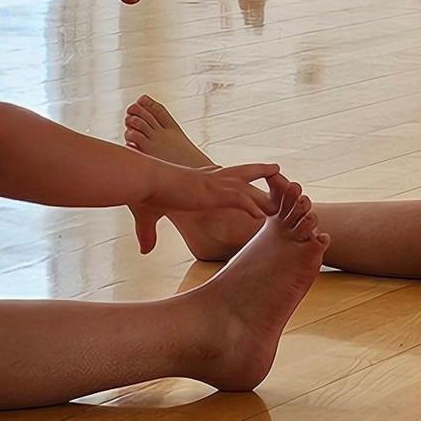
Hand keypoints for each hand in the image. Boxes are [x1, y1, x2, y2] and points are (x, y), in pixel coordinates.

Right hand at [127, 161, 282, 253]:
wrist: (143, 182)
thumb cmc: (144, 194)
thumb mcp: (147, 216)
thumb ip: (149, 234)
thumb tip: (144, 252)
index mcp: (198, 180)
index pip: (222, 176)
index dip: (234, 179)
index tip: (244, 180)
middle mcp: (209, 178)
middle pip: (243, 172)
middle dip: (260, 170)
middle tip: (276, 169)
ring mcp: (212, 184)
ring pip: (247, 188)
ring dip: (262, 196)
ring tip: (276, 207)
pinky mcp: (212, 192)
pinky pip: (239, 199)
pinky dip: (250, 207)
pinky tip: (259, 218)